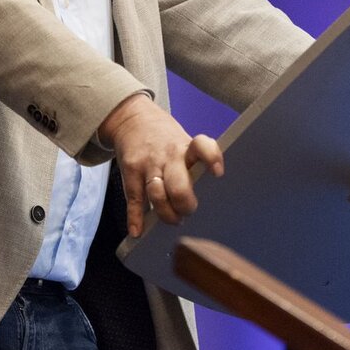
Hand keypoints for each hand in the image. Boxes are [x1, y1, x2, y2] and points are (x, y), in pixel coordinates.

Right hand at [98, 93, 224, 237]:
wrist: (133, 119)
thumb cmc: (166, 139)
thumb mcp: (185, 143)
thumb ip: (195, 167)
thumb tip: (208, 200)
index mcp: (186, 148)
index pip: (202, 147)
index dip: (211, 158)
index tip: (218, 173)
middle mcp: (169, 156)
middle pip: (178, 184)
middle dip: (185, 204)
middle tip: (188, 212)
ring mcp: (148, 164)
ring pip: (157, 194)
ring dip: (165, 213)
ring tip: (172, 218)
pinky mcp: (131, 172)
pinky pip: (134, 199)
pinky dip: (135, 218)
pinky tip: (138, 230)